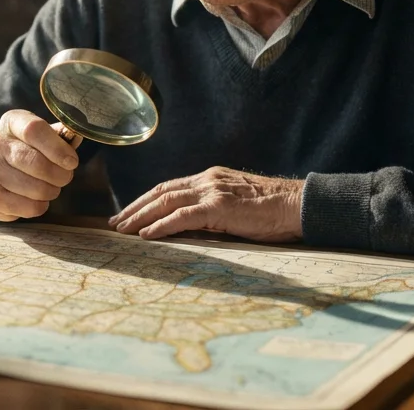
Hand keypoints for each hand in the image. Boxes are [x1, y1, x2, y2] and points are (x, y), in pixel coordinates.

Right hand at [0, 110, 79, 221]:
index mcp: (11, 122)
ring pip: (35, 189)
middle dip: (60, 175)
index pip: (34, 130)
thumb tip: (76, 137)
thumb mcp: (43, 135)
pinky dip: (40, 206)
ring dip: (51, 191)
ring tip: (50, 187)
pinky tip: (37, 199)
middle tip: (65, 176)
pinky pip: (28, 207)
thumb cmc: (28, 149)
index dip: (58, 148)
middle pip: (36, 163)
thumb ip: (61, 136)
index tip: (72, 161)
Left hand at [108, 166, 303, 241]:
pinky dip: (161, 225)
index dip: (146, 200)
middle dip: (135, 207)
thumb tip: (189, 229)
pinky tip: (146, 234)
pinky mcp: (220, 207)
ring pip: (166, 201)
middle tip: (115, 222)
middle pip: (161, 191)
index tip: (129, 213)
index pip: (169, 187)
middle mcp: (208, 180)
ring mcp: (213, 191)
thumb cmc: (272, 211)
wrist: (298, 206)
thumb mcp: (237, 206)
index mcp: (211, 178)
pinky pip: (182, 216)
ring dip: (140, 216)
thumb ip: (214, 211)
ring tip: (123, 230)